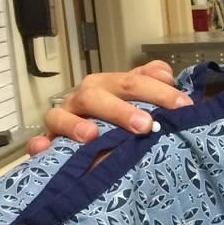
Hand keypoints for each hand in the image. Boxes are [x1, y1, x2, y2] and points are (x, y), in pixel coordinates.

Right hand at [27, 60, 192, 154]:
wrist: (91, 142)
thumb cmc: (123, 119)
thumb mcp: (142, 100)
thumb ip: (154, 84)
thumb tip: (166, 75)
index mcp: (111, 85)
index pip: (134, 81)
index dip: (159, 92)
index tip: (183, 107)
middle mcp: (86, 97)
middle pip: (97, 95)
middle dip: (121, 109)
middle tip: (145, 125)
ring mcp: (64, 118)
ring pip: (61, 115)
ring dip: (76, 124)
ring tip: (92, 136)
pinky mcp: (49, 141)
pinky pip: (39, 142)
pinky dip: (40, 144)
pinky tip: (46, 149)